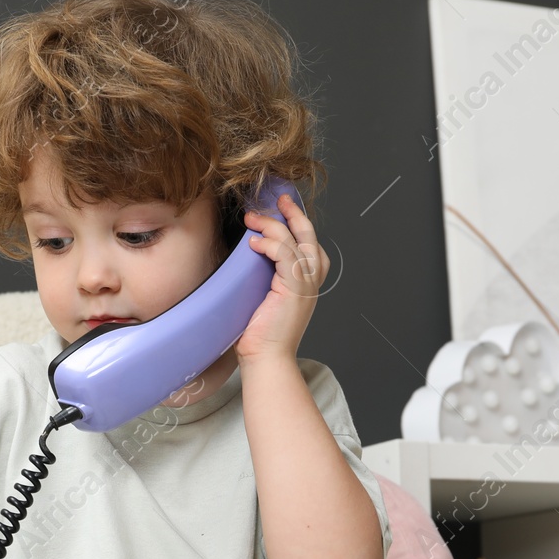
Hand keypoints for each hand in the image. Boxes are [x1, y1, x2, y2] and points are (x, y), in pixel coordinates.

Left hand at [236, 192, 329, 362]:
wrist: (266, 359)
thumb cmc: (259, 335)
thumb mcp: (262, 297)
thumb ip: (264, 275)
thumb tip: (247, 254)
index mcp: (307, 282)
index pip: (309, 244)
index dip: (298, 223)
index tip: (280, 208)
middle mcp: (312, 281)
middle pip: (309, 235)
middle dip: (293, 213)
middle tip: (277, 199)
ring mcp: (306, 285)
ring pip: (295, 241)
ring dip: (272, 225)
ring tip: (251, 218)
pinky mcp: (296, 289)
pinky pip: (286, 255)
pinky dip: (270, 244)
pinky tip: (254, 242)